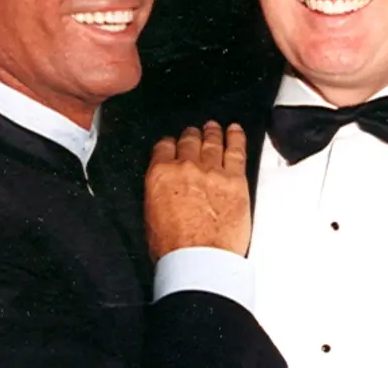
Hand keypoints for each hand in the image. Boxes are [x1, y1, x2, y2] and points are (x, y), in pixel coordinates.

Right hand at [144, 121, 250, 261]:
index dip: (170, 143)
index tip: (173, 143)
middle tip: (194, 133)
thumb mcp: (151, 216)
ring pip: (212, 142)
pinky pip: (236, 150)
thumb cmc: (173, 248)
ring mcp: (213, 171)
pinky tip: (235, 131)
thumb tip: (165, 189)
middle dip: (192, 136)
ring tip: (214, 128)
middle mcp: (186, 167)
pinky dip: (236, 137)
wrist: (199, 259)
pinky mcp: (235, 179)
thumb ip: (158, 193)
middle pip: (190, 142)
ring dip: (213, 133)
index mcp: (160, 175)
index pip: (164, 148)